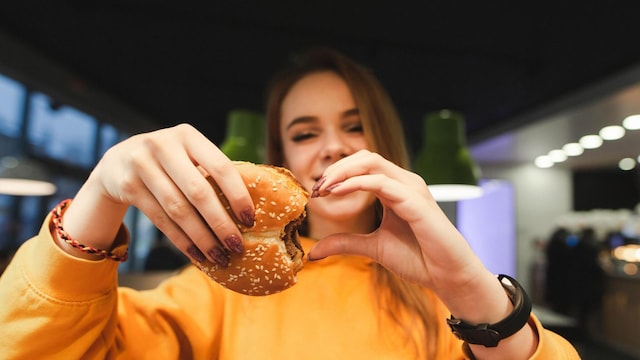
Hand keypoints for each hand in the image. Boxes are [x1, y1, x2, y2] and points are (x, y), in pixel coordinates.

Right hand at [65, 124, 254, 264]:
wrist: (118, 161)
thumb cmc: (169, 162)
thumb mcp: (187, 154)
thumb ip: (212, 172)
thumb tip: (249, 211)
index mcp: (188, 135)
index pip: (220, 166)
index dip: (238, 195)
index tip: (250, 220)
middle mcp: (163, 145)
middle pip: (198, 192)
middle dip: (221, 223)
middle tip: (237, 246)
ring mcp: (141, 164)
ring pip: (178, 209)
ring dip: (202, 237)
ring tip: (219, 256)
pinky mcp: (127, 185)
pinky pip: (161, 219)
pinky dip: (181, 240)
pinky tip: (197, 254)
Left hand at [307, 150, 484, 291]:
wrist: (447, 276)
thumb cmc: (418, 258)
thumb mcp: (372, 247)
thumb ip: (345, 243)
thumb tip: (313, 252)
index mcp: (396, 188)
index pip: (363, 165)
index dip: (337, 173)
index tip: (316, 191)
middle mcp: (404, 182)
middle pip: (365, 157)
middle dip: (336, 168)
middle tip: (316, 188)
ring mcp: (411, 189)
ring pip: (371, 162)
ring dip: (342, 172)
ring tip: (323, 188)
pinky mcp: (416, 201)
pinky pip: (381, 182)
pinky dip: (355, 183)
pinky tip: (336, 192)